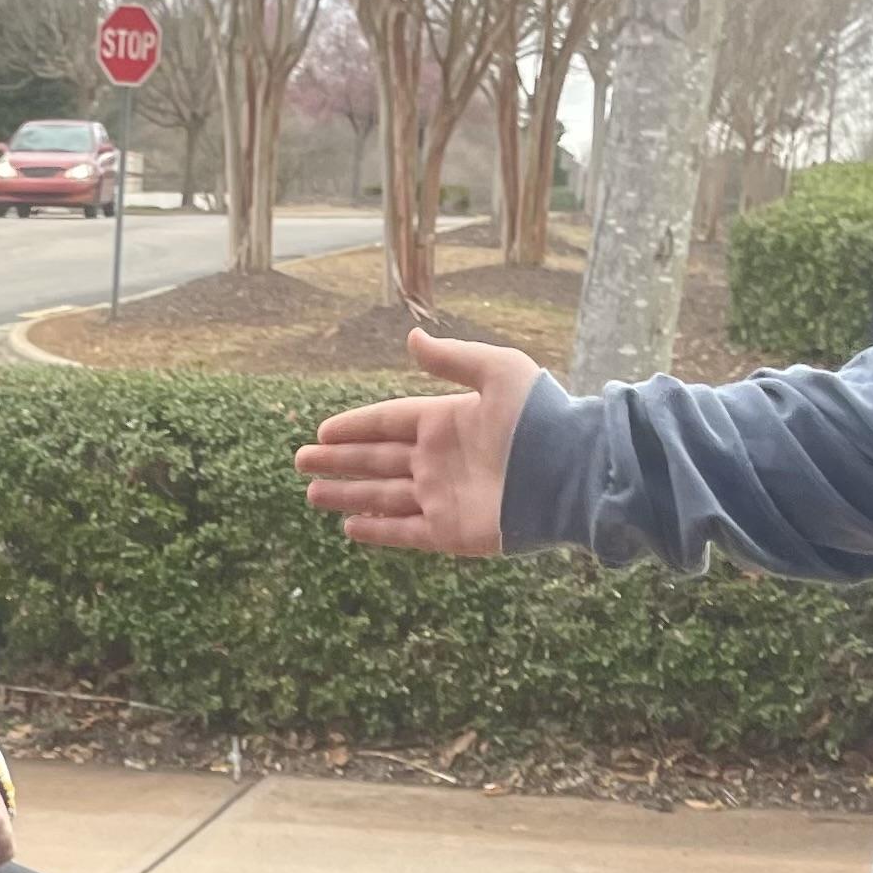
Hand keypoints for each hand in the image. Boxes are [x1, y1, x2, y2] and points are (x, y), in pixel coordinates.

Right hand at [293, 330, 540, 555]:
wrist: (572, 473)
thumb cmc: (541, 418)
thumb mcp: (498, 372)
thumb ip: (452, 360)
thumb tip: (411, 340)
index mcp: (446, 421)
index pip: (388, 422)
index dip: (354, 426)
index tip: (322, 429)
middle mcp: (438, 460)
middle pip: (376, 460)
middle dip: (338, 460)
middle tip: (299, 461)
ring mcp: (442, 497)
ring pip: (382, 496)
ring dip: (347, 495)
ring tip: (312, 494)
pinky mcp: (449, 532)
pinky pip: (403, 531)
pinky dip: (376, 531)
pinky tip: (349, 529)